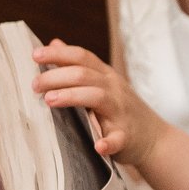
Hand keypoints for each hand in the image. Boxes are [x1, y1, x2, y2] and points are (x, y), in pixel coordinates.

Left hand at [32, 41, 160, 161]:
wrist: (154, 138)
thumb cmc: (120, 110)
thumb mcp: (102, 83)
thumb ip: (79, 65)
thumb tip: (54, 43)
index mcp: (105, 76)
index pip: (82, 57)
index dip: (58, 54)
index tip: (35, 54)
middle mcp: (113, 89)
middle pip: (84, 74)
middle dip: (56, 76)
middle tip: (34, 85)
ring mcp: (120, 112)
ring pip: (97, 97)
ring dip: (72, 96)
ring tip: (49, 100)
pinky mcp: (126, 136)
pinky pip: (117, 138)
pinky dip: (108, 142)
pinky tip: (98, 146)